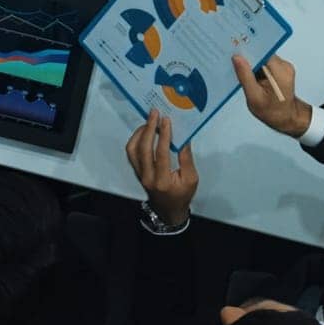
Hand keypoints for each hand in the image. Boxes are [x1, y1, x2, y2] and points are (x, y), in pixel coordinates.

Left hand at [125, 108, 198, 226]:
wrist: (168, 210)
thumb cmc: (182, 195)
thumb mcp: (191, 179)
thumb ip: (186, 158)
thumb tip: (183, 137)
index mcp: (163, 180)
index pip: (161, 154)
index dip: (164, 135)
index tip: (166, 120)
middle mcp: (147, 177)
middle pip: (143, 149)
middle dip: (149, 129)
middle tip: (155, 114)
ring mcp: (140, 174)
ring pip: (132, 150)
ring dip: (140, 133)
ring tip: (149, 121)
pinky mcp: (137, 171)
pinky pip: (132, 153)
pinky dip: (136, 139)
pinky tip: (145, 132)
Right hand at [232, 54, 312, 137]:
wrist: (286, 118)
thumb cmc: (270, 111)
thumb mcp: (254, 97)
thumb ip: (245, 76)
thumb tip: (236, 57)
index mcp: (280, 72)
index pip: (263, 52)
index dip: (249, 50)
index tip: (234, 50)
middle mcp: (285, 66)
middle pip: (263, 53)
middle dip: (249, 57)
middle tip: (233, 61)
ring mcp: (284, 66)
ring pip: (264, 57)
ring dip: (253, 63)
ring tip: (240, 69)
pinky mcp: (281, 69)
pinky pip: (266, 62)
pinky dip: (257, 67)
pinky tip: (250, 75)